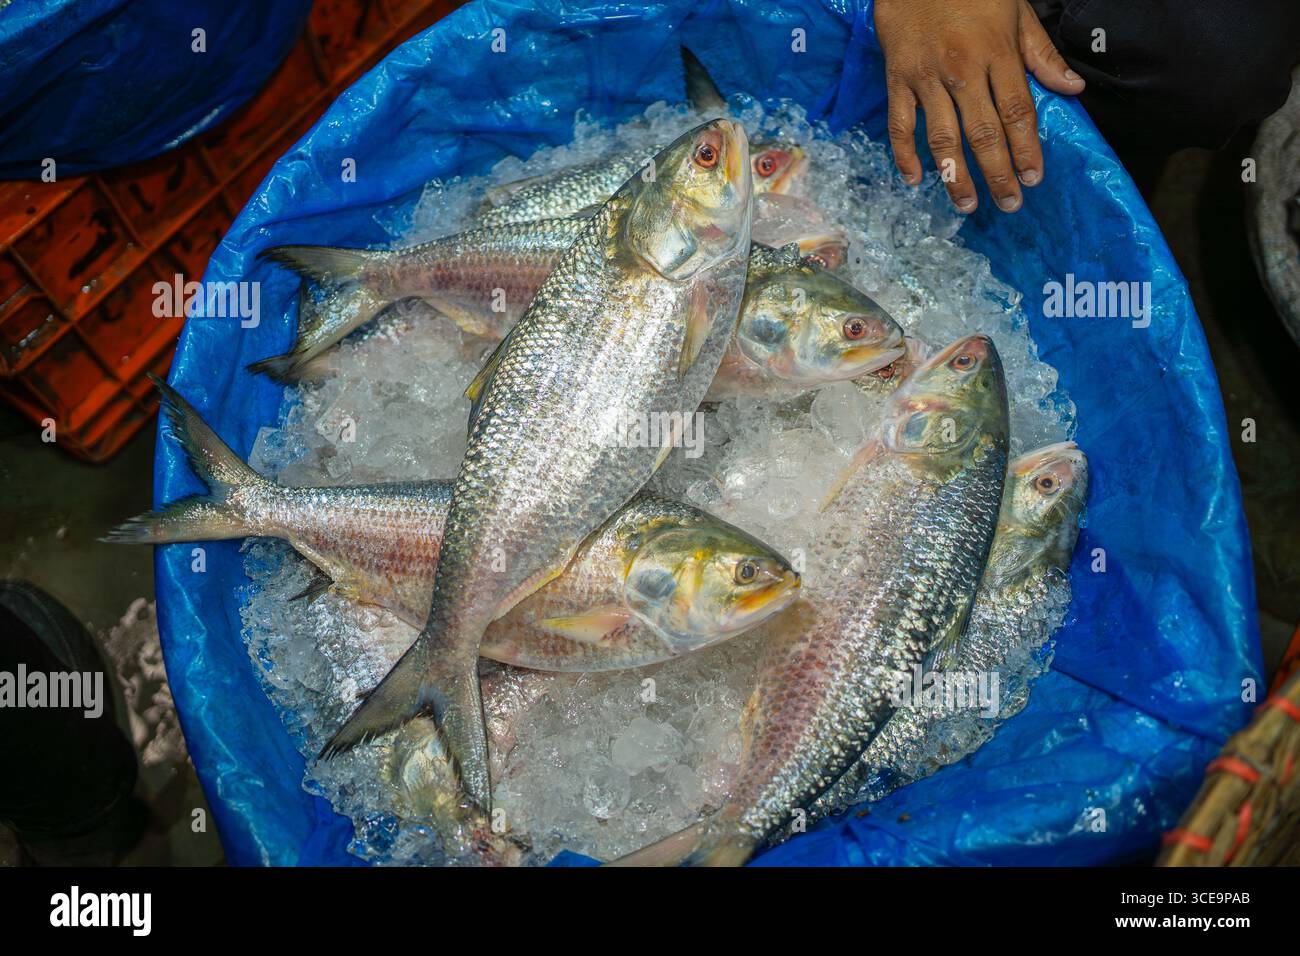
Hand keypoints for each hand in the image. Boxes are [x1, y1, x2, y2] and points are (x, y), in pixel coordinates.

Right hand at [875, 0, 1084, 212]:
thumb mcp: (1016, 11)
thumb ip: (1041, 54)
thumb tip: (1072, 88)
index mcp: (996, 53)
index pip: (1017, 111)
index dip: (1026, 149)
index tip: (1033, 177)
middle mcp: (962, 70)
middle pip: (983, 133)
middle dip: (997, 174)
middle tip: (1008, 204)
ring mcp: (926, 77)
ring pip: (942, 137)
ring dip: (955, 176)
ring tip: (966, 204)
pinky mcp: (897, 79)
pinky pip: (900, 124)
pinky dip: (905, 154)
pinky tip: (915, 180)